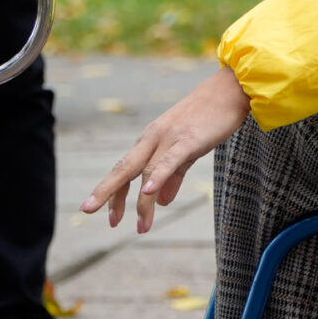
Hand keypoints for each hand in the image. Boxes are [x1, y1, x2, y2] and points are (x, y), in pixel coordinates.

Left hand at [82, 66, 250, 232]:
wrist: (230, 90)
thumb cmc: (209, 119)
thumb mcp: (187, 151)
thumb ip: (173, 177)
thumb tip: (161, 202)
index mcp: (150, 142)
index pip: (126, 171)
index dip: (115, 194)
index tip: (111, 218)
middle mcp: (152, 139)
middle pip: (124, 168)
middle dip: (105, 192)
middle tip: (87, 211)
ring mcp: (168, 138)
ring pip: (146, 171)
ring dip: (142, 202)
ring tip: (140, 228)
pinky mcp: (188, 140)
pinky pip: (169, 161)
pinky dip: (158, 177)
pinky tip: (148, 193)